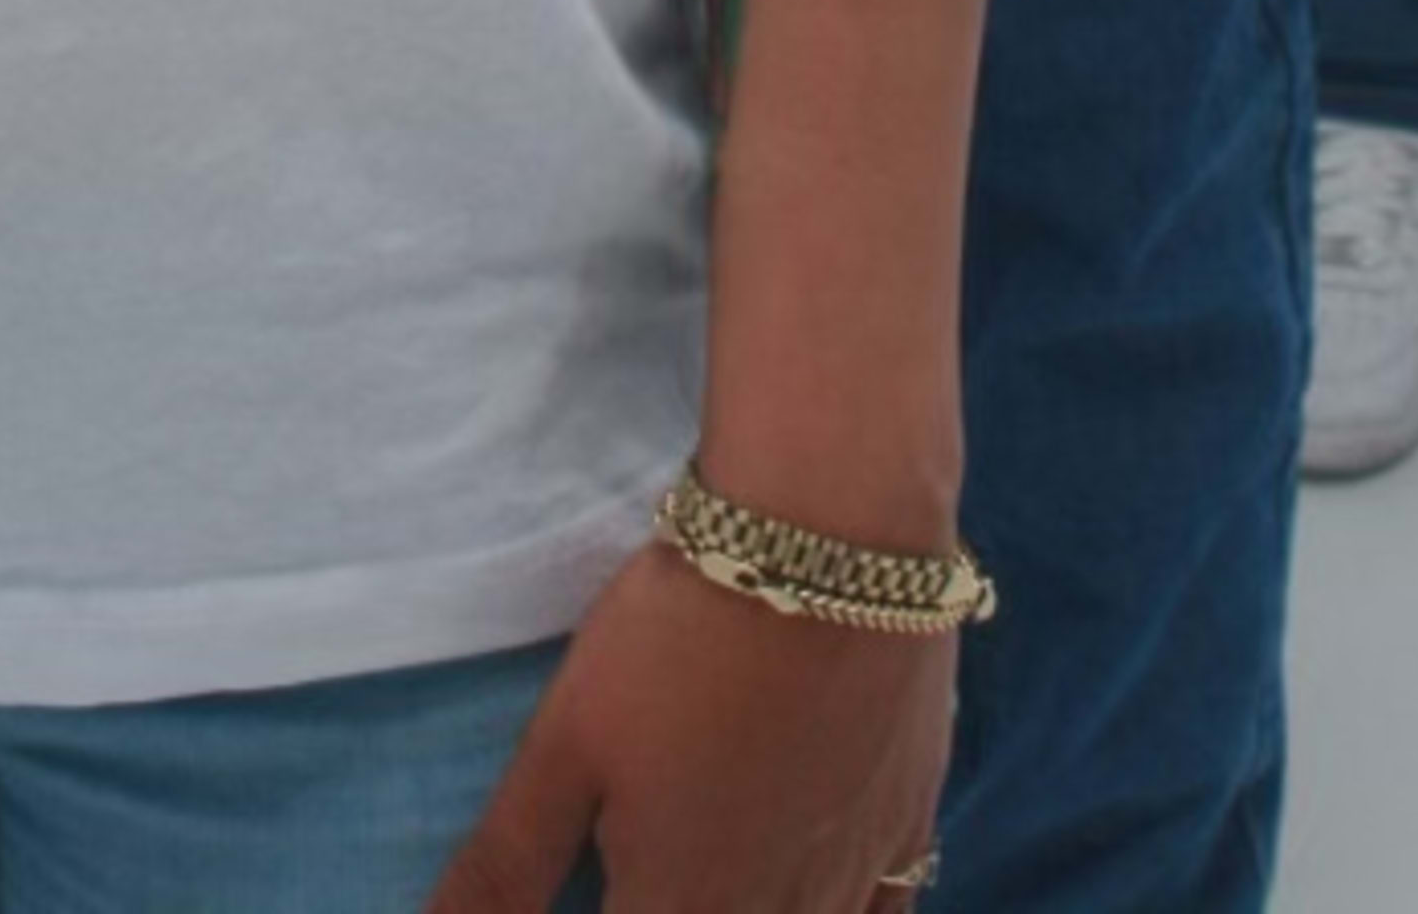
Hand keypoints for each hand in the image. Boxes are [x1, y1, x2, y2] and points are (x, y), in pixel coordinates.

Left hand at [424, 542, 952, 913]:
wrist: (832, 540)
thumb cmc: (680, 638)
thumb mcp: (566, 746)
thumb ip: (505, 867)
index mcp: (682, 910)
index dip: (599, 913)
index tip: (601, 878)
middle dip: (670, 902)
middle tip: (650, 854)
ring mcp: (856, 879)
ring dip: (750, 907)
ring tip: (709, 870)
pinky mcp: (912, 823)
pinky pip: (888, 913)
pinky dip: (846, 913)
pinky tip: (809, 884)